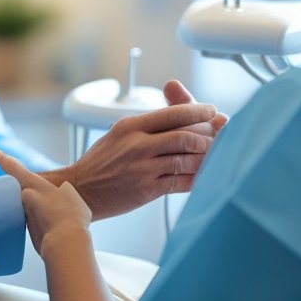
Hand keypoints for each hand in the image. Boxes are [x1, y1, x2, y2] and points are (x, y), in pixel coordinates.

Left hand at [0, 146, 91, 255]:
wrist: (66, 243)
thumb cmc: (70, 215)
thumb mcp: (70, 193)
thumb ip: (61, 191)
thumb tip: (56, 200)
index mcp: (32, 184)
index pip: (13, 167)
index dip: (1, 157)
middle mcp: (25, 199)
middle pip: (28, 193)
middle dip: (40, 197)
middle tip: (57, 204)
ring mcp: (26, 217)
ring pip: (37, 210)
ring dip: (49, 214)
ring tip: (66, 220)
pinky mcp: (31, 233)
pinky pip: (42, 225)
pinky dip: (51, 226)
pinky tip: (63, 230)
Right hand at [42, 80, 226, 219]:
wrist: (80, 190)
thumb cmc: (100, 162)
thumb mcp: (119, 132)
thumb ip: (147, 123)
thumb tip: (177, 114)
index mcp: (131, 126)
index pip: (172, 114)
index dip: (197, 112)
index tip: (212, 111)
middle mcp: (138, 144)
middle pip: (184, 135)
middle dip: (208, 134)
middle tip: (221, 132)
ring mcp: (144, 167)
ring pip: (187, 158)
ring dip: (206, 155)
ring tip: (217, 152)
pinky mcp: (148, 189)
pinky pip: (181, 181)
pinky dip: (197, 177)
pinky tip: (206, 174)